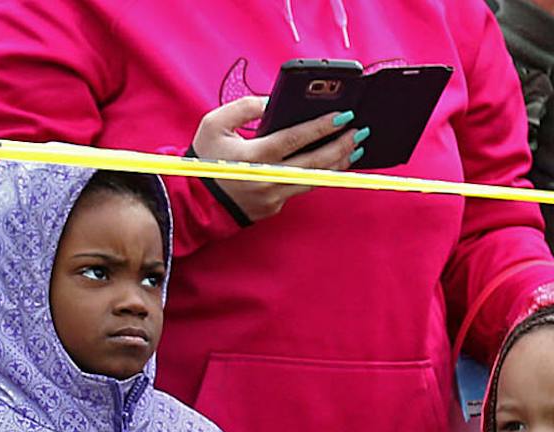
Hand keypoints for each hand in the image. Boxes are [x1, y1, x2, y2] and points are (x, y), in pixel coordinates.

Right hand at [189, 95, 361, 223]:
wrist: (193, 203)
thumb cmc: (203, 161)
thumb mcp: (214, 124)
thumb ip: (244, 107)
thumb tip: (272, 102)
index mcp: (254, 156)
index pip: (295, 139)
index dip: (321, 127)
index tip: (344, 116)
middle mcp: (268, 178)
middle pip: (314, 162)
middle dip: (342, 146)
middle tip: (360, 132)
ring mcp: (273, 196)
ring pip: (314, 179)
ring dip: (337, 163)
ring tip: (355, 148)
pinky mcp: (274, 207)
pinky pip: (301, 189)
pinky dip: (318, 175)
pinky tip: (331, 164)